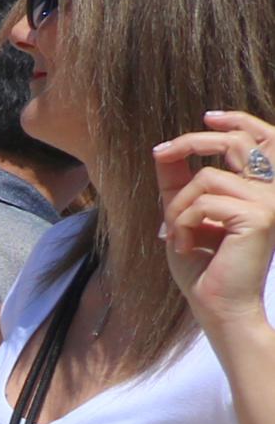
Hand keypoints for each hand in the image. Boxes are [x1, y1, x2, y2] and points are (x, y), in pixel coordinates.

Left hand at [159, 114, 274, 337]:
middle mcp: (272, 191)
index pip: (256, 140)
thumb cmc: (203, 266)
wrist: (216, 304)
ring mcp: (269, 202)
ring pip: (206, 177)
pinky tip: (186, 246)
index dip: (233, 122)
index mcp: (262, 189)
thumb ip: (177, 183)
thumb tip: (162, 150)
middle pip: (234, 143)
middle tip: (160, 153)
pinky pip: (203, 201)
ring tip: (177, 234)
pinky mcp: (259, 216)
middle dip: (191, 143)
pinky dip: (183, 222)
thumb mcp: (184, 215)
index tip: (203, 119)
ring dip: (178, 206)